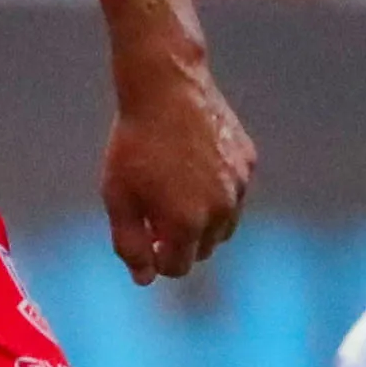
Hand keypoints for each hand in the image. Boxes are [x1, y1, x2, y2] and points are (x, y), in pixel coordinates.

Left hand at [102, 62, 254, 283]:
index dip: (156, 258)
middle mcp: (221, 211)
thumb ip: (129, 244)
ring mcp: (239, 187)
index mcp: (187, 225)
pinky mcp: (248, 163)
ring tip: (174, 191)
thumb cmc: (134, 143)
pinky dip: (217, 192)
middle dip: (180, 241)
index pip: (177, 267)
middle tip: (155, 212)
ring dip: (202, 221)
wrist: (165, 87)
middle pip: (203, 250)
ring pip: (224, 226)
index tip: (144, 235)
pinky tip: (192, 166)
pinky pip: (235, 194)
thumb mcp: (117, 197)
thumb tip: (144, 279)